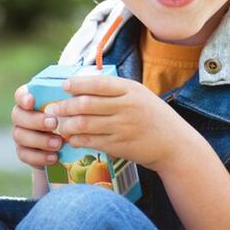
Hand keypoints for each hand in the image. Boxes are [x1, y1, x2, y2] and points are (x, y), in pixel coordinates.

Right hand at [10, 84, 64, 167]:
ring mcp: (21, 134)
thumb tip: (82, 87)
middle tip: (54, 123)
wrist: (67, 146)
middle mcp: (22, 116)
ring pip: (19, 136)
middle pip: (18, 116)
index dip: (23, 97)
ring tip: (59, 143)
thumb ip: (70, 99)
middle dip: (36, 120)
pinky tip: (54, 157)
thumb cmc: (70, 118)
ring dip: (40, 140)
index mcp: (31, 101)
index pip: (20, 95)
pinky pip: (24, 154)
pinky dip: (39, 157)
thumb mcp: (71, 107)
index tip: (32, 101)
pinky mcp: (23, 152)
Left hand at [49, 75, 198, 172]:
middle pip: (87, 104)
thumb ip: (117, 90)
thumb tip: (85, 85)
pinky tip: (72, 138)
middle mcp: (126, 107)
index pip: (98, 84)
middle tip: (53, 109)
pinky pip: (92, 141)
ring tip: (59, 125)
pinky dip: (78, 140)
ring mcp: (123, 128)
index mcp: (131, 90)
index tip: (65, 86)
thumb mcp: (141, 95)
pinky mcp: (120, 146)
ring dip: (67, 125)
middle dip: (65, 107)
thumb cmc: (155, 117)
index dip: (78, 84)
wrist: (175, 144)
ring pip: (85, 124)